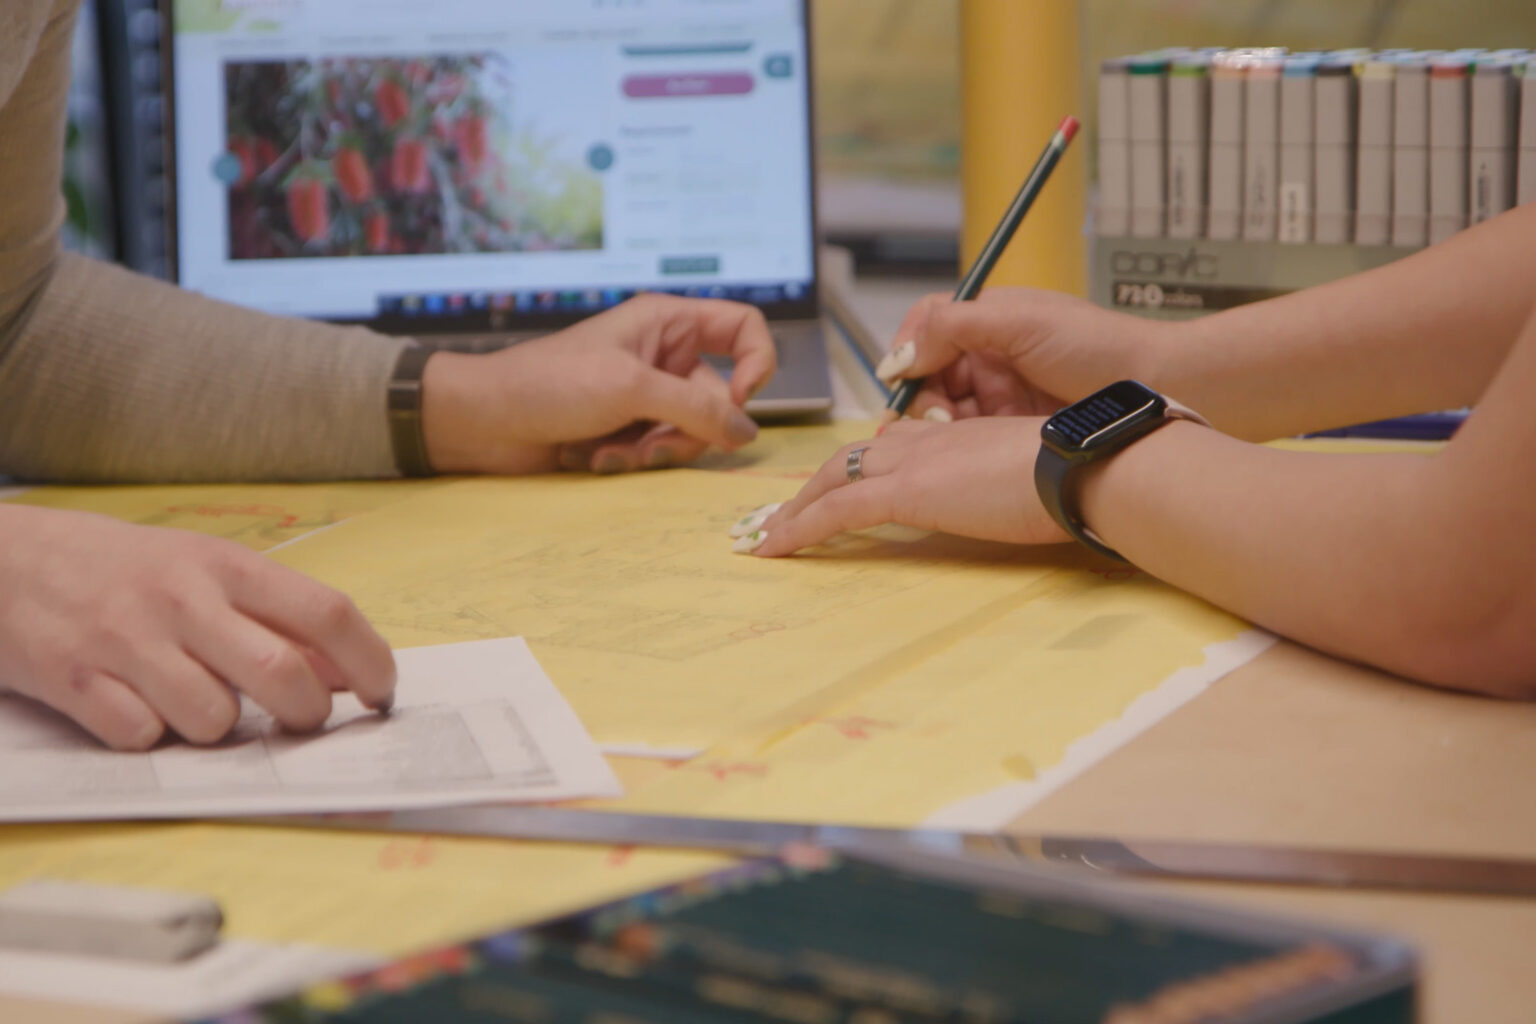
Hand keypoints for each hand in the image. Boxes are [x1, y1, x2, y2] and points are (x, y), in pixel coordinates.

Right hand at [0, 505, 396, 750]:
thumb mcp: (206, 571)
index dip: (371, 662)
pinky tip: (138, 707)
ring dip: (219, 730)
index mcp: (226, 566)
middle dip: (306, 715)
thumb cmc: (124, 570)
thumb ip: (277, 618)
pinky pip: (144, 738)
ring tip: (198, 703)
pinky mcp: (74, 680)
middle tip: (299, 719)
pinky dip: (151, 737)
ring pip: (215, 721)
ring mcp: (127, 640)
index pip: (328, 613)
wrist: (4, 557)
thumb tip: (347, 673)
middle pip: (283, 677)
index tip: (382, 693)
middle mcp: (182, 600)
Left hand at [422, 294, 776, 473]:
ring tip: (610, 450)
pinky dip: (633, 460)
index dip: (756, 365)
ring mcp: (648, 396)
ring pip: (692, 434)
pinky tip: (595, 455)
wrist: (486, 422)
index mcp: (667, 322)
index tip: (739, 402)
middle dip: (687, 429)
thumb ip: (696, 408)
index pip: (744, 329)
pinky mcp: (631, 430)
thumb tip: (746, 431)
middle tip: (651, 440)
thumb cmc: (547, 384)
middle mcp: (664, 356)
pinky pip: (661, 452)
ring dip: (654, 451)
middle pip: (721, 398)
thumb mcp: (630, 388)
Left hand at [735, 417, 1071, 555]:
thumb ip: (1007, 489)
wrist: (1088, 465)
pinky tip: (776, 550)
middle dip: (815, 486)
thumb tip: (1011, 506)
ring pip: (836, 477)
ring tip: (769, 535)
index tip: (844, 487)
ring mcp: (915, 463)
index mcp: (958, 437)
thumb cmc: (1080, 474)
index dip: (863, 467)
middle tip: (786, 513)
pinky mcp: (908, 490)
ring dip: (798, 508)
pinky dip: (800, 529)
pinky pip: (838, 511)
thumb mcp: (1035, 481)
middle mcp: (929, 441)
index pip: (893, 446)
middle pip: (854, 457)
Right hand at [875, 287, 1167, 420]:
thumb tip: (901, 353)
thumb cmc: (1099, 346)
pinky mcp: (1013, 428)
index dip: (908, 352)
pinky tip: (967, 450)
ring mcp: (1003, 392)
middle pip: (929, 373)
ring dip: (940, 422)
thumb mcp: (1020, 322)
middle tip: (937, 417)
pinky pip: (971, 435)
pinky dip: (961, 443)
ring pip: (946, 408)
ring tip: (953, 433)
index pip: (927, 327)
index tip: (902, 379)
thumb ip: (954, 326)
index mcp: (989, 319)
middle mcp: (991, 353)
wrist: (1159, 386)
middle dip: (924, 394)